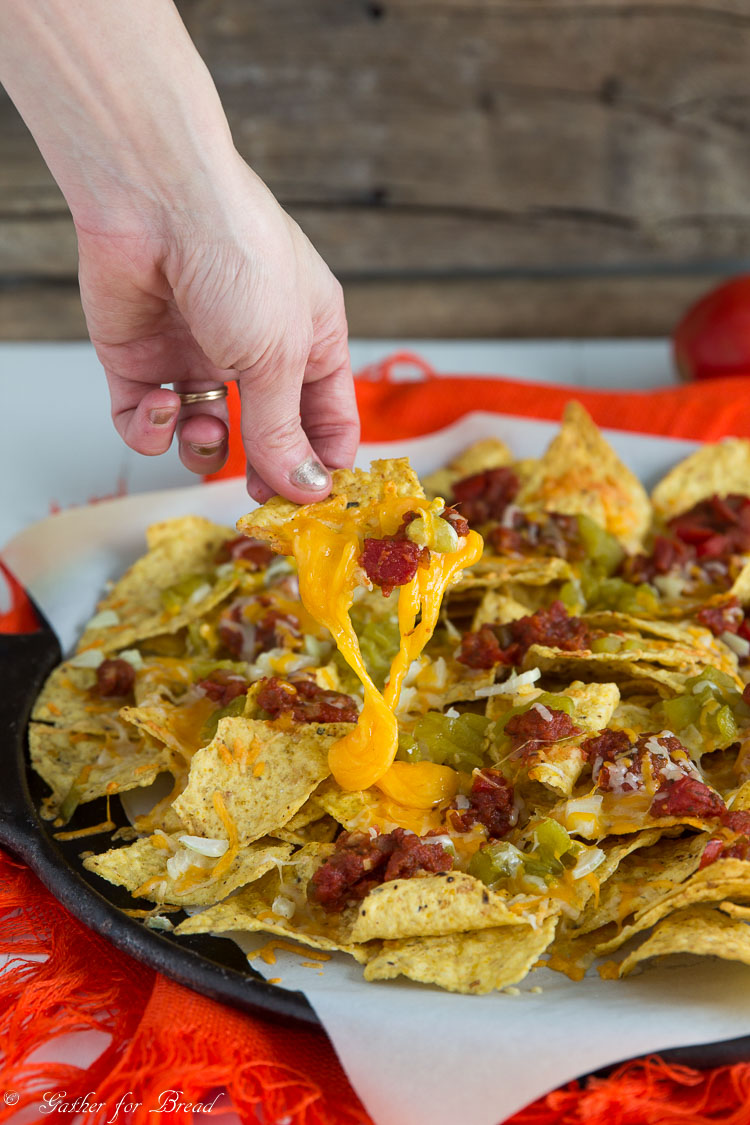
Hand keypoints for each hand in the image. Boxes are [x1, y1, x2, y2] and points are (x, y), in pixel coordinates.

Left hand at [76, 159, 358, 502]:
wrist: (154, 200)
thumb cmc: (239, 258)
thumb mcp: (277, 356)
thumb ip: (285, 431)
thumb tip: (307, 489)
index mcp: (310, 340)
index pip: (329, 418)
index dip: (325, 461)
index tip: (317, 503)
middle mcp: (255, 351)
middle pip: (268, 434)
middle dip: (262, 468)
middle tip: (257, 496)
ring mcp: (197, 357)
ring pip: (206, 437)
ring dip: (203, 448)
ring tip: (202, 429)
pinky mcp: (142, 363)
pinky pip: (150, 422)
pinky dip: (152, 429)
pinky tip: (160, 406)